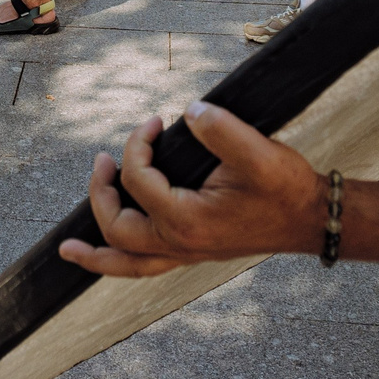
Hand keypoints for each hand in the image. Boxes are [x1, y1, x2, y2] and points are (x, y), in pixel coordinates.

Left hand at [56, 102, 323, 278]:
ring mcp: (185, 253)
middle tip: (103, 161)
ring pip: (127, 263)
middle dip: (101, 192)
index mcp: (187, 220)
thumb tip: (189, 112)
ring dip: (96, 252)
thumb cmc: (285, 188)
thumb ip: (219, 129)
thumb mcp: (257, 153)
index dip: (137, 144)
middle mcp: (180, 244)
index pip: (139, 179)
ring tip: (68, 249)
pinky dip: (121, 261)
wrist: (311, 218)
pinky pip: (145, 266)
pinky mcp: (194, 252)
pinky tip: (110, 252)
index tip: (155, 121)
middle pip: (118, 226)